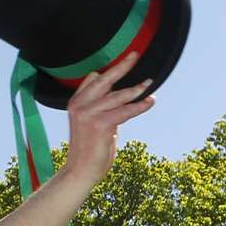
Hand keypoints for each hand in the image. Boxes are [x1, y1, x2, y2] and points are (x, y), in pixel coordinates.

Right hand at [60, 50, 154, 189]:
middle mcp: (80, 105)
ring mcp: (88, 114)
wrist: (80, 171)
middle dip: (121, 66)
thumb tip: (121, 97)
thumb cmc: (89, 149)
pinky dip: (139, 106)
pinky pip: (125, 111)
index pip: (93, 79)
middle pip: (104, 79)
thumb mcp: (92, 123)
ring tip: (149, 83)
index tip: (124, 62)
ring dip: (136, 89)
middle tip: (135, 55)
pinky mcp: (100, 124)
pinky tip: (149, 102)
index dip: (109, 72)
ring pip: (117, 95)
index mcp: (76, 102)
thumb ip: (102, 108)